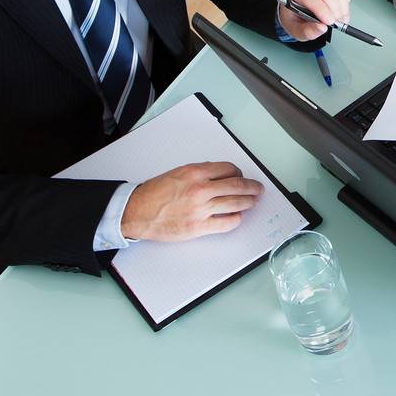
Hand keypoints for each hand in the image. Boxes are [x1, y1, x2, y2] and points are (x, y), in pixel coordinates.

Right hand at [120, 161, 262, 240]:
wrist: (137, 212)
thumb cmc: (155, 193)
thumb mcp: (178, 173)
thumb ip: (200, 172)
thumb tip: (220, 175)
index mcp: (195, 172)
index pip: (229, 169)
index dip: (239, 172)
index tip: (241, 176)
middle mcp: (200, 189)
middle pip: (237, 185)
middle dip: (252, 187)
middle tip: (258, 188)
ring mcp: (201, 209)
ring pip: (236, 203)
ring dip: (248, 202)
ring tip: (253, 201)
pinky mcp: (199, 226)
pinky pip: (226, 222)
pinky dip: (236, 219)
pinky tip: (237, 216)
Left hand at [277, 0, 353, 39]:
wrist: (300, 11)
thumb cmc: (296, 18)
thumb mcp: (296, 30)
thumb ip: (307, 31)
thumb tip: (321, 27)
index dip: (320, 9)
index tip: (329, 21)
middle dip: (334, 7)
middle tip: (337, 22)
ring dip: (341, 5)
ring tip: (340, 18)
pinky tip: (340, 6)